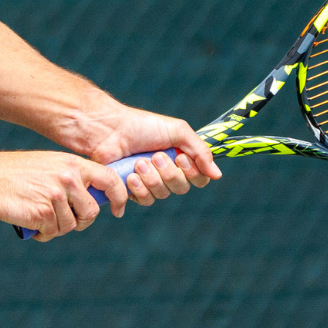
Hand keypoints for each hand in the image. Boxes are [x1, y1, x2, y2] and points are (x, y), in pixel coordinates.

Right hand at [0, 151, 129, 241]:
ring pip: (71, 225)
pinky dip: (44, 234)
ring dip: (57, 228)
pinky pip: (53, 232)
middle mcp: (68, 178)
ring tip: (41, 218)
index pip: (110, 179)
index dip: (120, 196)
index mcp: (73, 164)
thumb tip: (96, 199)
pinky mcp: (43, 213)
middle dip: (81, 221)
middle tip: (64, 220)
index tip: (118, 210)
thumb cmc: (18, 174)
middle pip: (92, 211)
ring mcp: (56, 196)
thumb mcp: (51, 165)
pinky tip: (33, 225)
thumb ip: (74, 177)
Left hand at [82, 106, 221, 206]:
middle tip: (155, 156)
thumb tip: (218, 175)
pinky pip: (144, 201)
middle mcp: (167, 173)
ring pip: (162, 195)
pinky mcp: (131, 190)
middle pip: (181, 188)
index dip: (192, 173)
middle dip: (168, 173)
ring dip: (151, 179)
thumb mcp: (177, 131)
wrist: (109, 130)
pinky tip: (129, 176)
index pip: (199, 179)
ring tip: (138, 163)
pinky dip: (138, 189)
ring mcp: (149, 182)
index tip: (180, 158)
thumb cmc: (142, 126)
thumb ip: (200, 151)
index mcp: (181, 159)